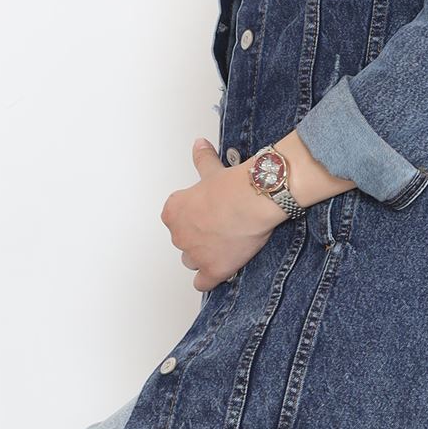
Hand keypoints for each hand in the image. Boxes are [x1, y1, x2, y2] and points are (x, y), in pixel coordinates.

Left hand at [161, 139, 282, 291]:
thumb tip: (199, 145)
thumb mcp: (212, 169)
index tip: (208, 215)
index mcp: (173, 211)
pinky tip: (218, 273)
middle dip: (199, 238)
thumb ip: (202, 159)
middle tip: (220, 229)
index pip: (176, 221)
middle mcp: (178, 234)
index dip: (193, 219)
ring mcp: (195, 254)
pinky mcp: (213, 270)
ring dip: (204, 257)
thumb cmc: (234, 185)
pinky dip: (209, 280)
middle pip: (184, 242)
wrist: (254, 198)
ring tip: (224, 247)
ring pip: (192, 261)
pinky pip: (202, 283)